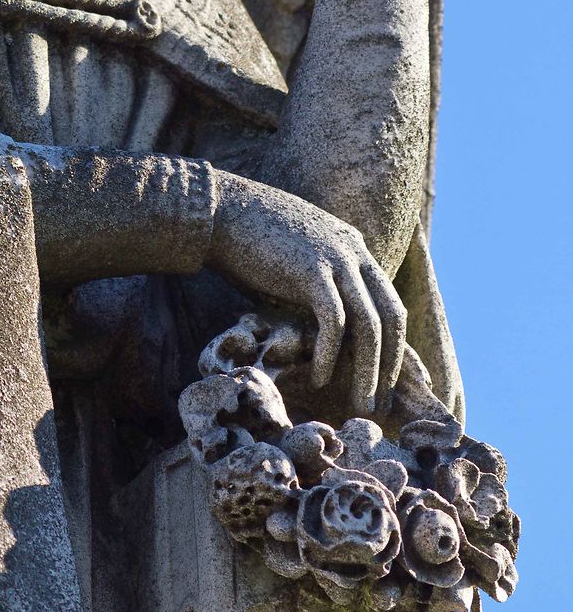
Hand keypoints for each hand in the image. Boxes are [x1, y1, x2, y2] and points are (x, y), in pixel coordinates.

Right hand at [207, 171, 406, 414]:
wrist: (220, 208)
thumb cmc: (248, 234)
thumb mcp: (297, 251)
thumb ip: (317, 275)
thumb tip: (321, 318)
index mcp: (352, 246)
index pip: (389, 301)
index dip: (391, 344)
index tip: (383, 380)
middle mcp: (353, 251)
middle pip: (391, 315)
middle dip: (390, 364)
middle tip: (381, 403)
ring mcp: (335, 259)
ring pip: (369, 324)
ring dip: (368, 370)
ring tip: (360, 403)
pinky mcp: (311, 270)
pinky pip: (334, 322)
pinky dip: (329, 354)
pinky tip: (318, 377)